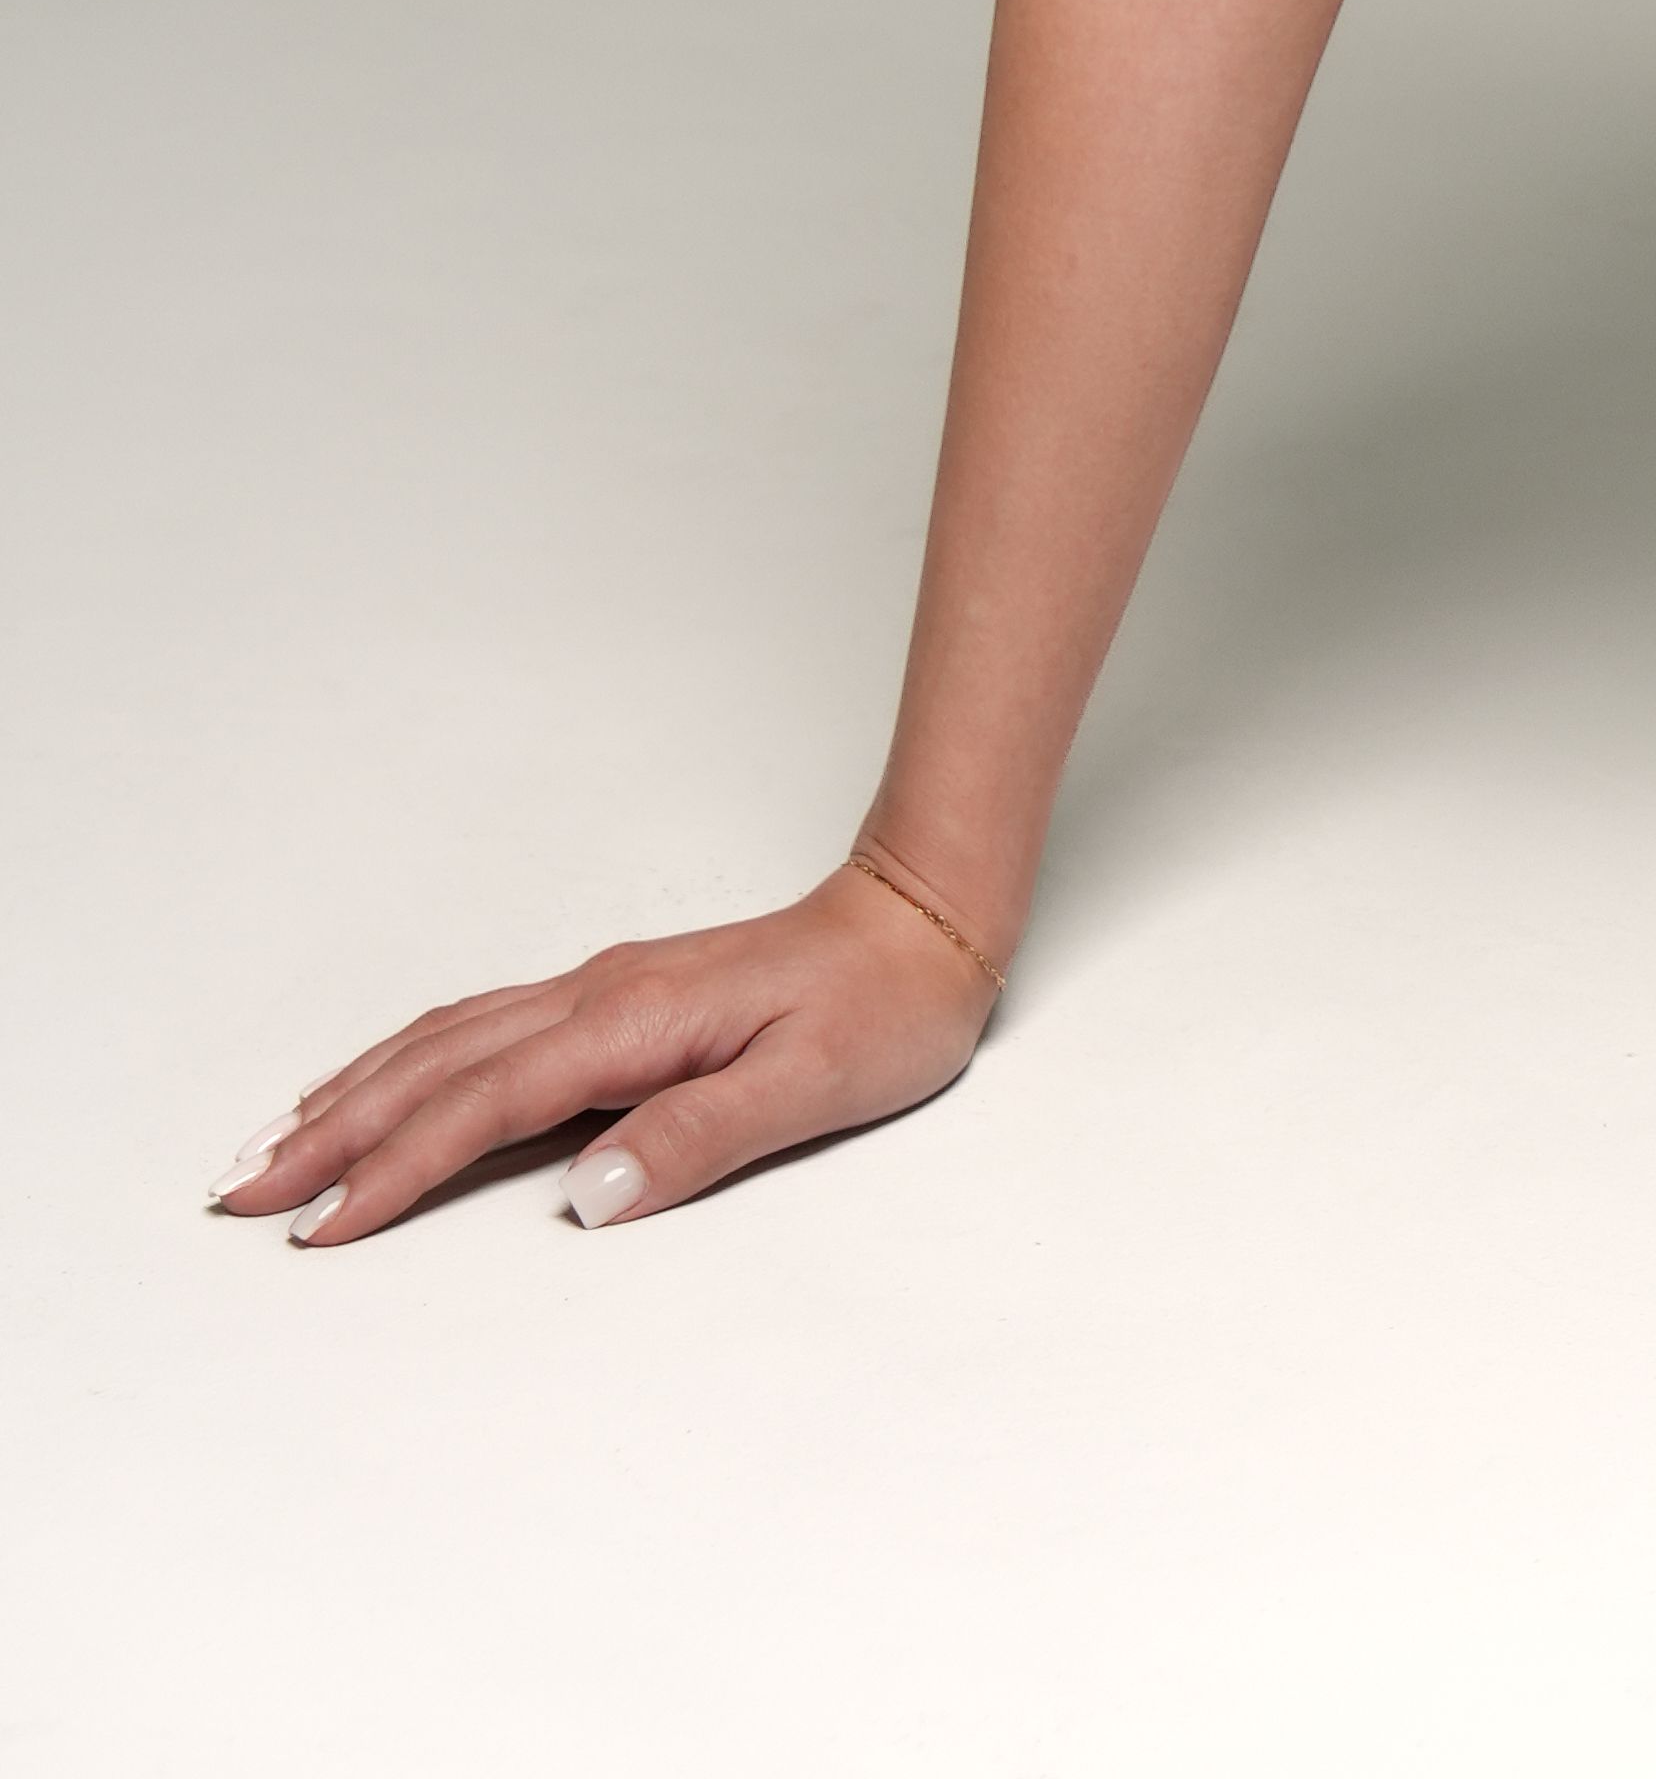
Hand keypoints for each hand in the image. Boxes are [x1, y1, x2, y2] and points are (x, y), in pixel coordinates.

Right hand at [209, 863, 999, 1246]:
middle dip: (330, 1133)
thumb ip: (700, 1137)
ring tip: (272, 1147)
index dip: (399, 1168)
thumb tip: (590, 1196)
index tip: (321, 1230)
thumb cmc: (882, 1007)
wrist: (924, 921)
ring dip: (353, 1094)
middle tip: (237, 1193)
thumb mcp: (814, 1085)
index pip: (486, 1105)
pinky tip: (378, 1082)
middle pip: (435, 1068)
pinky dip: (407, 1061)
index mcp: (633, 1022)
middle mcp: (598, 996)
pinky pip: (479, 1027)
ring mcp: (598, 990)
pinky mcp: (609, 997)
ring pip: (444, 1040)